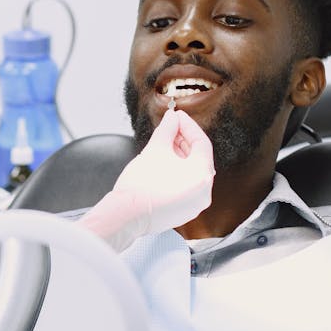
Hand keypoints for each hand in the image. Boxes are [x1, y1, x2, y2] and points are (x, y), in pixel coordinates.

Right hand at [78, 104, 214, 251]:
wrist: (126, 215)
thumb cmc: (141, 184)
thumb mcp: (155, 149)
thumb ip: (167, 129)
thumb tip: (171, 118)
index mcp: (202, 175)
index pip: (201, 143)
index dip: (188, 125)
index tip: (177, 116)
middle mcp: (204, 192)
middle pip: (198, 158)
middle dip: (184, 140)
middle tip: (170, 127)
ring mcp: (195, 204)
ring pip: (192, 172)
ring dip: (180, 155)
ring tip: (165, 143)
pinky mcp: (184, 211)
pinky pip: (186, 186)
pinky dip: (178, 172)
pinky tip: (164, 163)